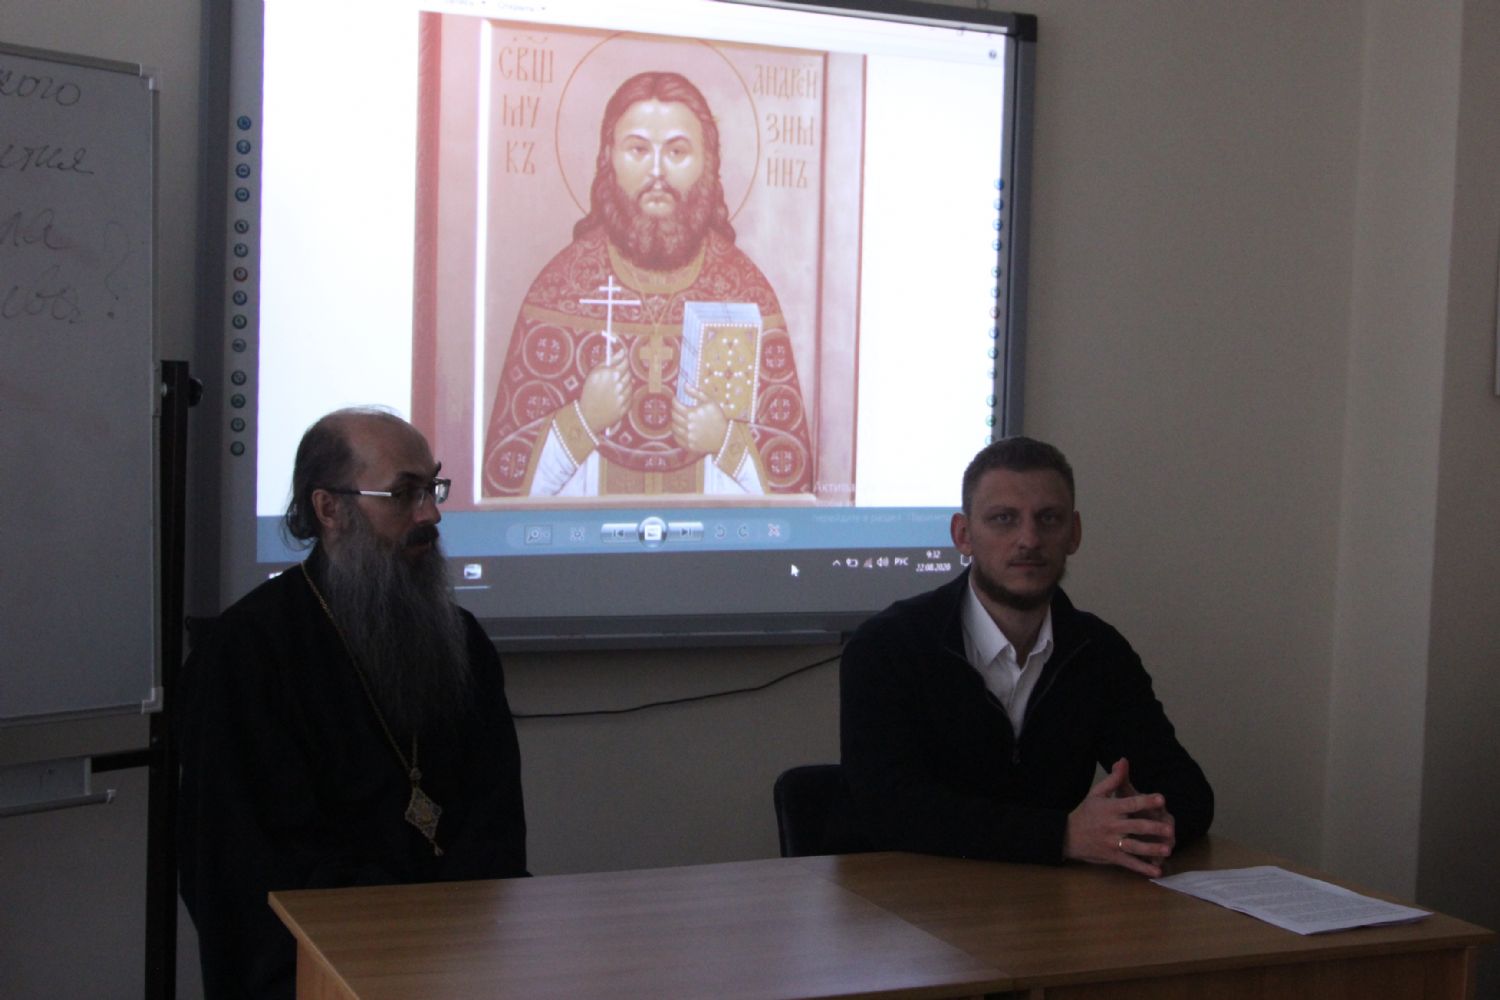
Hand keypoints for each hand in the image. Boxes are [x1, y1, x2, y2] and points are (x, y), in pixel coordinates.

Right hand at [579, 354, 631, 433]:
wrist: (587, 415)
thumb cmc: (589, 392)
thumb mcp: (594, 373)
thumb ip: (610, 361)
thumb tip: (622, 351)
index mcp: (611, 374)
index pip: (625, 362)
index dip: (623, 361)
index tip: (621, 361)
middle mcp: (618, 385)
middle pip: (628, 373)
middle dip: (623, 373)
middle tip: (614, 377)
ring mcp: (623, 397)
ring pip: (630, 385)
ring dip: (624, 385)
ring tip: (612, 389)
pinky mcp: (625, 408)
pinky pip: (630, 397)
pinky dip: (625, 396)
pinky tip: (615, 398)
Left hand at [671, 385, 728, 454]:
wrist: (725, 437)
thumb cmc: (718, 417)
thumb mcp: (710, 402)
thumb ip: (696, 393)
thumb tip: (684, 385)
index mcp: (691, 414)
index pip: (675, 405)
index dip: (674, 400)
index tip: (676, 399)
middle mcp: (687, 426)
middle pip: (673, 416)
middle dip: (674, 410)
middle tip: (677, 408)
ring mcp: (688, 437)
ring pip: (673, 427)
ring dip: (674, 422)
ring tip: (679, 419)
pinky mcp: (689, 446)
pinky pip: (677, 439)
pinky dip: (677, 433)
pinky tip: (682, 429)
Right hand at [1064, 758, 1176, 876]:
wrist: (1068, 836)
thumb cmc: (1086, 812)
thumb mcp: (1096, 793)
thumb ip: (1113, 779)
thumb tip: (1123, 761)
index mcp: (1110, 808)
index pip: (1130, 803)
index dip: (1146, 801)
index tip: (1161, 799)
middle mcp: (1112, 826)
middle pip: (1136, 826)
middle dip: (1154, 828)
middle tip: (1170, 829)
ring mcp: (1113, 842)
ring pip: (1135, 847)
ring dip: (1152, 849)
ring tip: (1168, 849)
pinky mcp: (1113, 856)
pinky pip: (1130, 863)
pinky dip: (1143, 868)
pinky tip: (1157, 872)